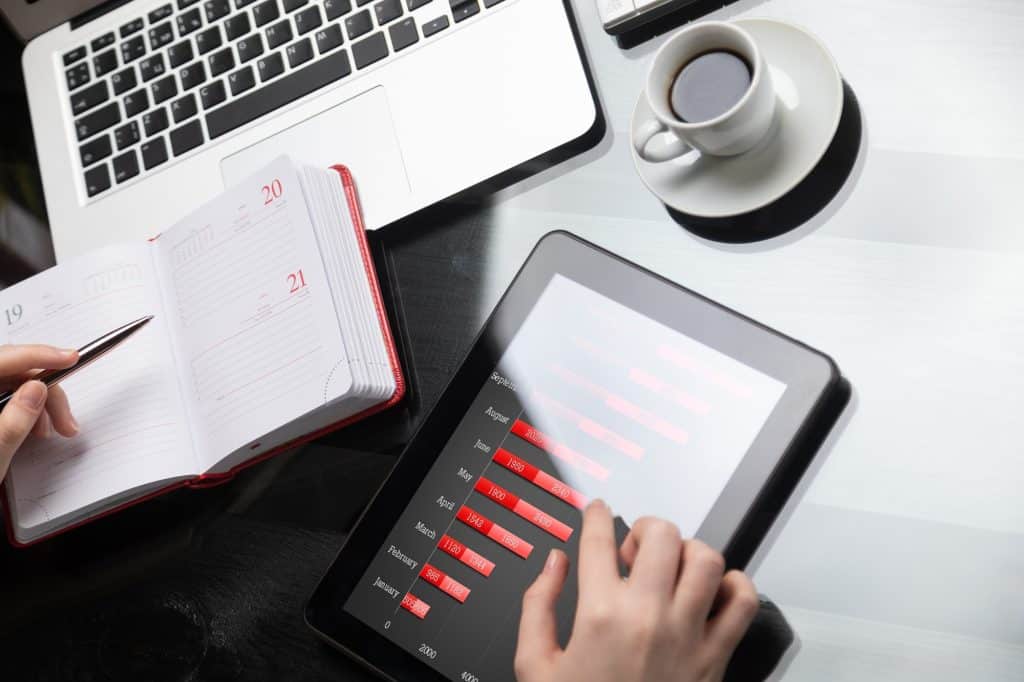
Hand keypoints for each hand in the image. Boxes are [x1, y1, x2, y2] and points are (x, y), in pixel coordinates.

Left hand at [0, 345, 79, 479]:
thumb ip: (13, 422)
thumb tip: (36, 390)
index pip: (4, 359)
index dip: (39, 356)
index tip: (70, 358)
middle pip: (11, 371)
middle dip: (46, 392)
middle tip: (66, 420)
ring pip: (11, 384)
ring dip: (39, 404)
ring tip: (51, 432)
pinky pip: (5, 397)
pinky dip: (25, 410)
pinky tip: (33, 428)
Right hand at [515, 500, 757, 681]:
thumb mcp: (536, 666)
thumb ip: (538, 606)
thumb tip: (552, 564)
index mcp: (599, 615)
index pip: (600, 539)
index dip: (595, 515)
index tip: (596, 511)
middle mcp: (648, 617)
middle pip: (661, 534)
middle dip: (644, 528)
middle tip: (633, 548)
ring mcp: (688, 635)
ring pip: (705, 558)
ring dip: (687, 551)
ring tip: (670, 566)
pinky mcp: (716, 657)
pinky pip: (741, 601)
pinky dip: (733, 585)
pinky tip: (709, 591)